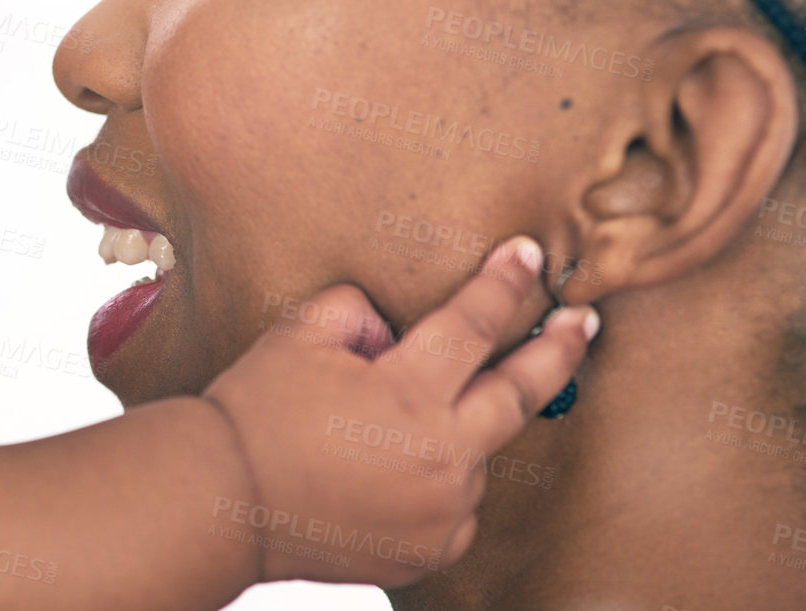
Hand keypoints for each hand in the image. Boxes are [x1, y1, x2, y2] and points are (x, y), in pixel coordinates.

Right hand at [202, 235, 596, 587]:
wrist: (222, 500)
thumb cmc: (256, 411)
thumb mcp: (302, 334)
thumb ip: (362, 313)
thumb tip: (395, 333)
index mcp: (411, 395)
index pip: (475, 323)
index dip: (504, 283)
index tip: (528, 254)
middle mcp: (442, 458)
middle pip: (521, 393)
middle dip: (559, 349)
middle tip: (583, 321)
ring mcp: (442, 512)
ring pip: (478, 453)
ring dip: (460, 425)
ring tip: (400, 422)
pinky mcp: (430, 551)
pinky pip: (455, 505)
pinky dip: (439, 480)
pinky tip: (396, 470)